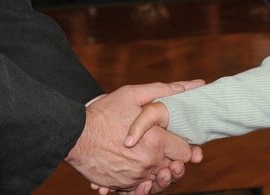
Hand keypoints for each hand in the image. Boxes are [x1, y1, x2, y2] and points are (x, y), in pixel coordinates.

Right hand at [66, 82, 204, 193]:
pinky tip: (139, 174)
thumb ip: (165, 91)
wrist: (74, 135)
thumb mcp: (134, 95)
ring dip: (160, 175)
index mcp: (157, 141)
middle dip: (176, 162)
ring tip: (155, 164)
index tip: (182, 142)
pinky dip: (141, 184)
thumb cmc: (103, 112)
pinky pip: (139, 190)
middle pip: (174, 169)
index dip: (187, 146)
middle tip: (171, 154)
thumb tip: (195, 84)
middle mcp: (149, 162)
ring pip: (158, 182)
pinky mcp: (121, 184)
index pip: (186, 151)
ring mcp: (135, 177)